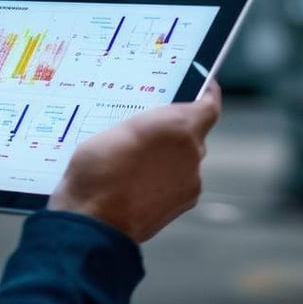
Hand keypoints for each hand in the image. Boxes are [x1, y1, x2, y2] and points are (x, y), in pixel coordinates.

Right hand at [48, 81, 221, 242]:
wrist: (94, 220)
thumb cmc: (98, 168)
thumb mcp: (114, 127)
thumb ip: (147, 122)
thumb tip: (160, 124)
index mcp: (179, 127)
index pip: (208, 104)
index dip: (206, 92)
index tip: (201, 84)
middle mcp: (192, 154)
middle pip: (191, 132)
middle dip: (173, 126)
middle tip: (145, 120)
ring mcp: (189, 182)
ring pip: (182, 157)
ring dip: (165, 152)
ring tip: (131, 153)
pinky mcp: (181, 204)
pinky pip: (176, 178)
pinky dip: (161, 174)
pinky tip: (134, 175)